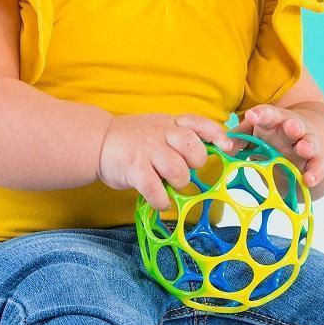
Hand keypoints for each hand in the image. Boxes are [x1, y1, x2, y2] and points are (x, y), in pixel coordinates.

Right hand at [97, 113, 236, 211]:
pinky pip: (154, 189)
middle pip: (193, 147)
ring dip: (178, 183)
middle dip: (195, 163)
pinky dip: (161, 200)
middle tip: (184, 170)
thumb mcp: (158, 126)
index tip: (226, 147)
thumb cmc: (133, 138)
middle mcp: (161, 134)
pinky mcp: (134, 168)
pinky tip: (159, 201)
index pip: (198, 123)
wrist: (96, 140)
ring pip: (178, 170)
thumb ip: (181, 135)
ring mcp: (147, 150)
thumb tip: (212, 149)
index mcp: (169, 123)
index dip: (216, 134)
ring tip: (169, 186)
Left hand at [229, 104, 323, 189]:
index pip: (267, 115)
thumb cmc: (268, 136)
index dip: (261, 115)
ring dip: (307, 146)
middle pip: (293, 126)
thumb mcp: (251, 135)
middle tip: (291, 126)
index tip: (252, 116)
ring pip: (309, 144)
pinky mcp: (313, 162)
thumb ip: (237, 139)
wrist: (299, 140)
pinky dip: (315, 173)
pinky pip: (317, 166)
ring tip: (304, 149)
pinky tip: (310, 180)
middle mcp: (290, 131)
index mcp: (272, 121)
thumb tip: (219, 147)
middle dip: (293, 126)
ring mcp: (303, 145)